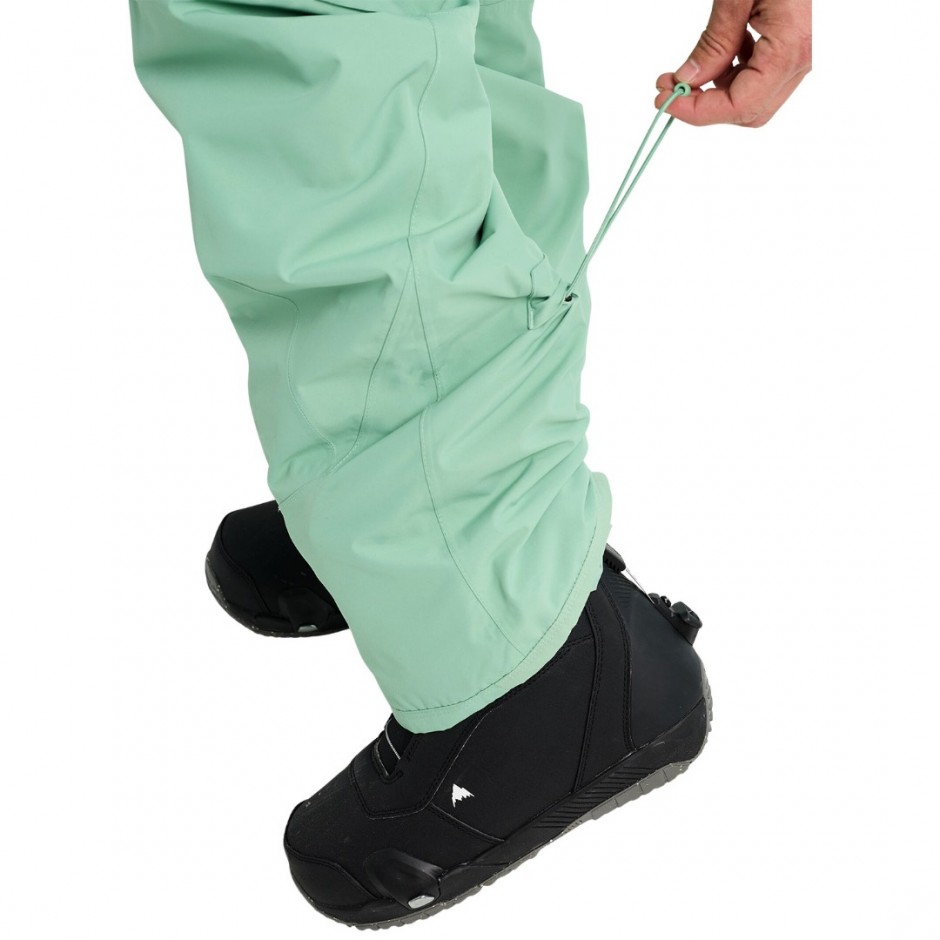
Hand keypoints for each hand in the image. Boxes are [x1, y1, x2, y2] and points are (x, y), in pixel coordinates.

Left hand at [655, 0, 811, 126]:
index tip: (664, 101)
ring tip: (683, 71)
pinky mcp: (790, 47)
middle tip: (668, 88)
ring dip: (714, 90)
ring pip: (751, 97)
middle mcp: (800, 59)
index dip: (697, 111)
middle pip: (747, 111)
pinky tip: (712, 54)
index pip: (739, 105)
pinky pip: (758, 75)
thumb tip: (688, 80)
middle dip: (704, 105)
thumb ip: (715, 41)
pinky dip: (730, 73)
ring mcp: (798, 55)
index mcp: (790, 48)